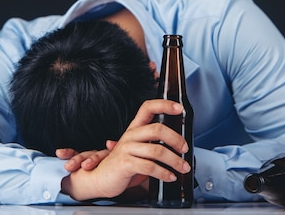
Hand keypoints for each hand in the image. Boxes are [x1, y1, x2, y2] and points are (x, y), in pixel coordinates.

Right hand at [61, 99, 190, 200]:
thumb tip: (179, 144)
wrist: (99, 179)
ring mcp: (126, 149)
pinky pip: (149, 167)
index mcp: (134, 128)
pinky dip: (164, 173)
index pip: (148, 107)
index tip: (179, 108)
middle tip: (185, 149)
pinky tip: (170, 177)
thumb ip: (154, 145)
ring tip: (182, 167)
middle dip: (176, 139)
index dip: (164, 105)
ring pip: (157, 151)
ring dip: (175, 161)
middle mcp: (130, 135)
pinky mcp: (125, 164)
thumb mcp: (138, 150)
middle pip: (158, 129)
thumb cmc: (123, 165)